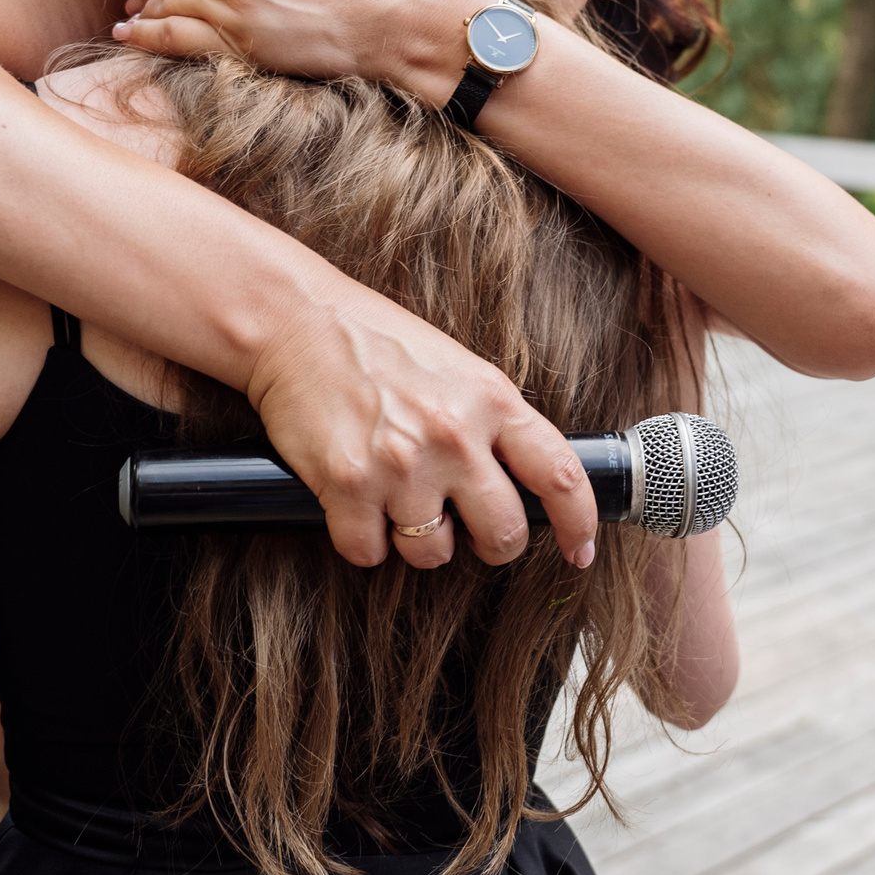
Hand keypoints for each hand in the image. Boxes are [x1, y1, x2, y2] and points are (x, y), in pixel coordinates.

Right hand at [247, 281, 597, 572]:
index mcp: (492, 400)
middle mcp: (454, 435)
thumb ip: (494, 423)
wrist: (295, 321)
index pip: (560, 476)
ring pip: (434, 553)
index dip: (579, 524)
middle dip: (492, 544)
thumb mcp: (458, 369)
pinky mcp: (347, 486)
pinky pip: (369, 552)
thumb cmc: (377, 343)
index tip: (579, 551)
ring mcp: (401, 464)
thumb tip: (527, 485)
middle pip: (504, 532)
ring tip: (399, 500)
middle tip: (470, 530)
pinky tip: (356, 503)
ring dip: (419, 542)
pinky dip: (362, 540)